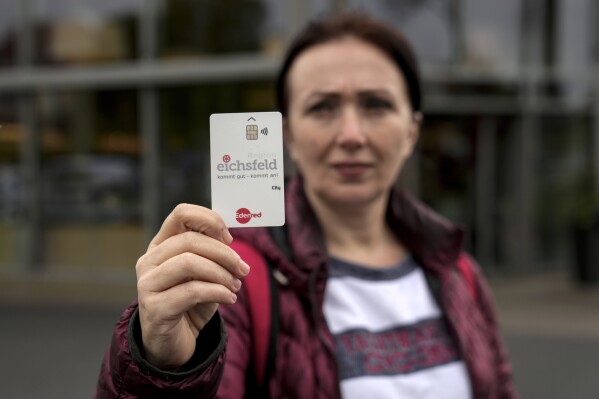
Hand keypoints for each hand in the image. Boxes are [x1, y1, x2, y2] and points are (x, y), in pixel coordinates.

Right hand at [135, 204, 248, 369]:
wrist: (173, 343)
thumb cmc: (191, 303)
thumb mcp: (205, 274)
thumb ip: (212, 255)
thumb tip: (228, 240)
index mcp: (161, 245)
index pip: (181, 214)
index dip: (210, 220)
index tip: (230, 239)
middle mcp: (149, 261)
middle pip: (190, 240)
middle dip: (224, 253)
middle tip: (242, 269)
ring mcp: (147, 284)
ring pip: (189, 263)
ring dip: (221, 274)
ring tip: (235, 286)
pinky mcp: (154, 308)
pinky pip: (192, 291)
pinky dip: (218, 292)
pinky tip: (229, 298)